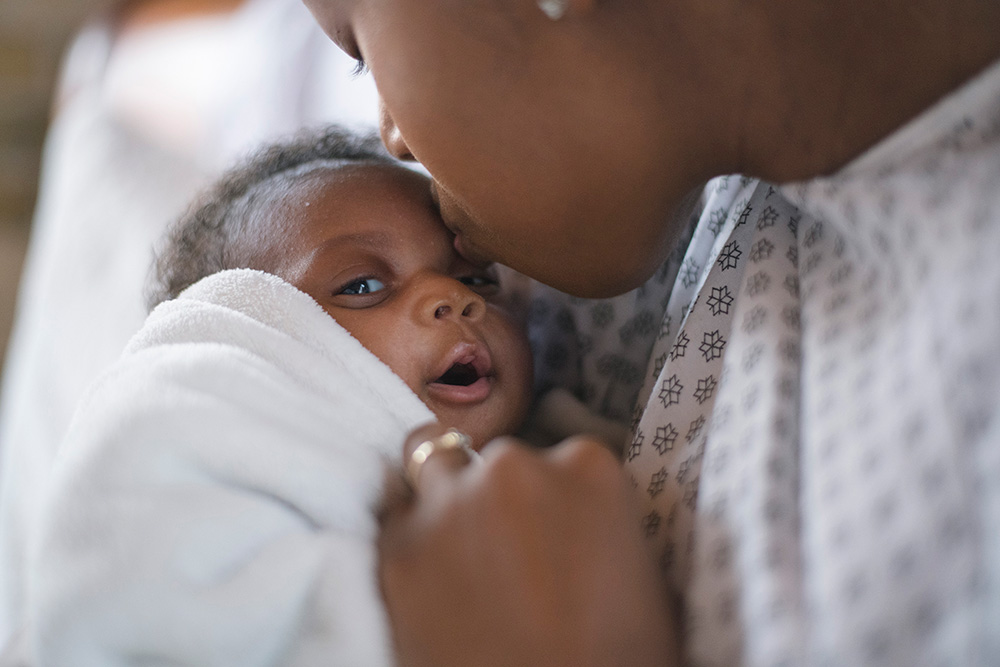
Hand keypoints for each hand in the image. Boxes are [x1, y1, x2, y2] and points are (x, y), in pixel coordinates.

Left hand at [378, 424, 677, 666]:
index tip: (551, 534)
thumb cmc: (621, 664)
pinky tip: (428, 585)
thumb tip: (579, 526)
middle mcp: (514, 467)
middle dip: (497, 495)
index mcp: (589, 468)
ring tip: (454, 548)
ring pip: (429, 462)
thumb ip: (602, 523)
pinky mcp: (398, 550)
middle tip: (505, 552)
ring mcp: (450, 504)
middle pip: (493, 458)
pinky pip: (392, 521)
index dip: (553, 498)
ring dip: (442, 495)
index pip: (560, 456)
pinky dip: (407, 542)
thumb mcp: (644, 578)